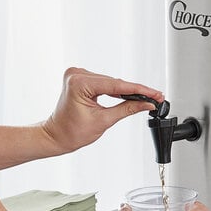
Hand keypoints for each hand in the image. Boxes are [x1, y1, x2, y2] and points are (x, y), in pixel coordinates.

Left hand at [42, 67, 163, 153]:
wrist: (56, 136)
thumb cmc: (71, 132)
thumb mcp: (103, 121)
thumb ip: (127, 109)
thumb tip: (146, 104)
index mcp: (79, 83)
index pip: (117, 85)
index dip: (139, 90)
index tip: (154, 94)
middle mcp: (77, 75)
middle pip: (115, 82)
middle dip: (136, 91)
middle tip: (155, 97)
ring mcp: (78, 75)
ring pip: (112, 82)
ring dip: (127, 90)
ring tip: (146, 97)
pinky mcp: (81, 79)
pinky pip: (105, 83)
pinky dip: (117, 90)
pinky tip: (130, 94)